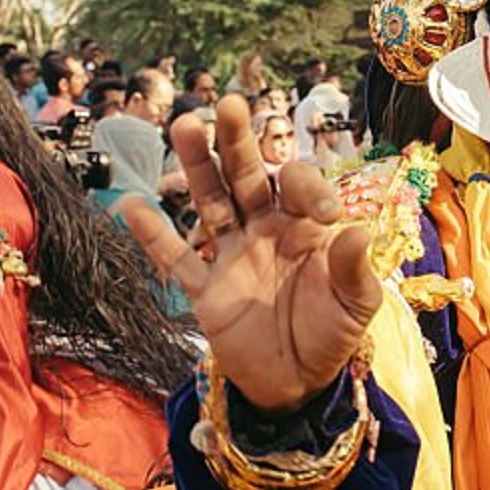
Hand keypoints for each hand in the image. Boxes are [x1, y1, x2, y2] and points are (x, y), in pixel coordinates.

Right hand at [122, 94, 380, 416]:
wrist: (296, 384)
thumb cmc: (331, 335)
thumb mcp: (357, 306)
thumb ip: (353, 269)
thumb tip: (357, 231)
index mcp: (305, 226)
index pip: (299, 187)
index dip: (309, 188)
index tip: (327, 211)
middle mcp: (264, 229)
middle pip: (247, 175)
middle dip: (237, 142)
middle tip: (228, 104)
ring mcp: (231, 256)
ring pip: (210, 202)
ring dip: (196, 167)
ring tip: (183, 126)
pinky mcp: (205, 289)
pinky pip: (177, 258)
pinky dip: (153, 235)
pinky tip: (132, 205)